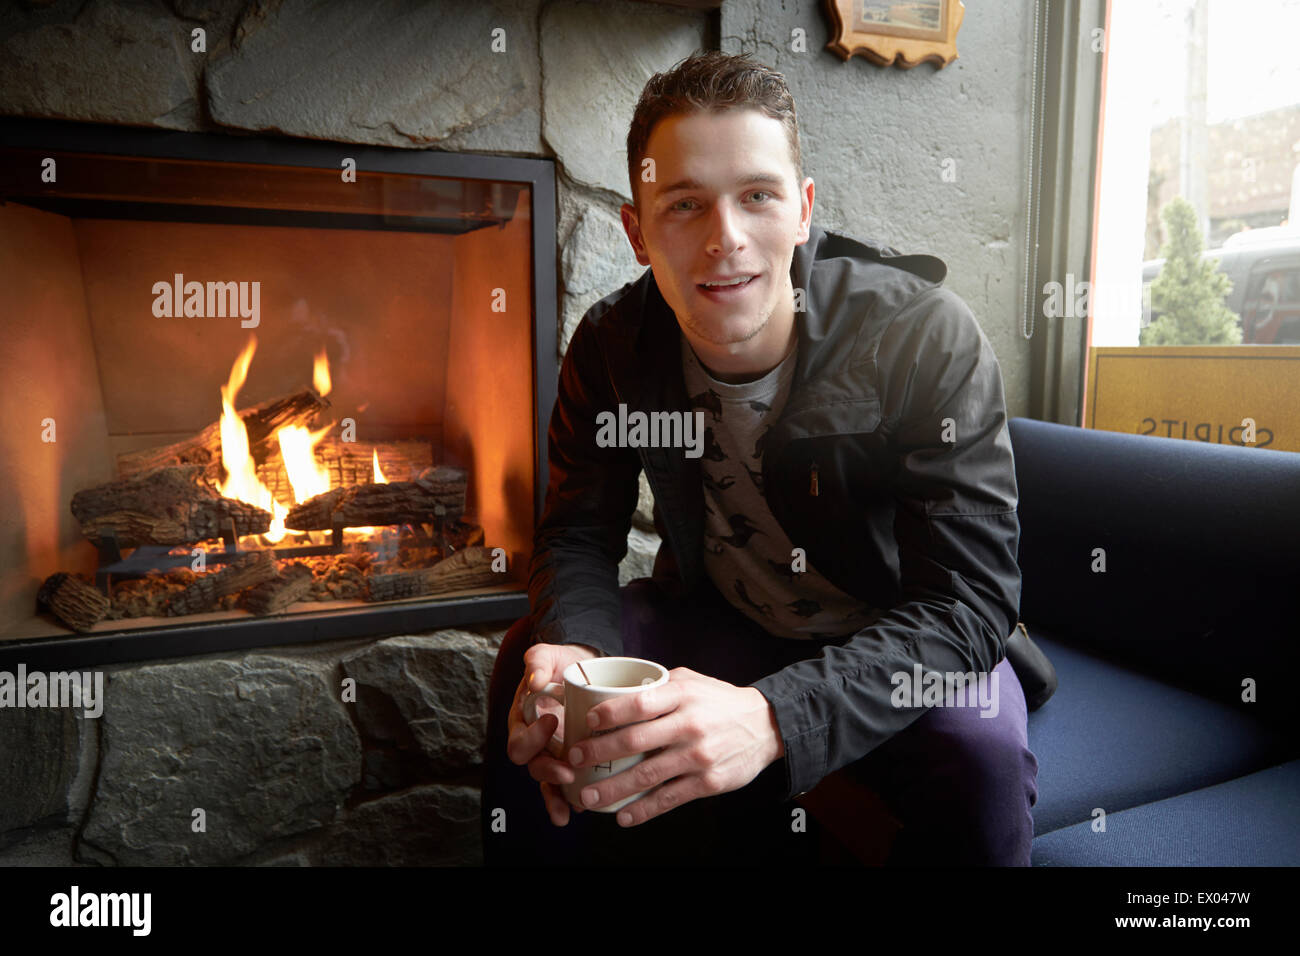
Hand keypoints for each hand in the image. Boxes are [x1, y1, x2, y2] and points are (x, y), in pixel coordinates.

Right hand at [506, 641, 601, 826]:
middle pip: (533, 765)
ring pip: (548, 782)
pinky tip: (583, 808)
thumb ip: (536, 662)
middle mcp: (535, 742)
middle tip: (568, 771)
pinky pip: (566, 785)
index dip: (532, 736)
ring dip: (558, 796)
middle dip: (548, 771)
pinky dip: (571, 799)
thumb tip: (534, 681)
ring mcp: (552, 753)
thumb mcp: (547, 655)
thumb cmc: (561, 662)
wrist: (583, 668)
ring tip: (574, 807)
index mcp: (522, 720)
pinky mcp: (571, 759)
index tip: (552, 720)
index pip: (519, 738)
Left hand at [566, 666, 784, 826]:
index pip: (639, 703)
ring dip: (613, 788)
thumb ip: (657, 686)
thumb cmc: (718, 701)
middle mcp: (689, 725)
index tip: (587, 722)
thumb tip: (614, 689)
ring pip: (648, 775)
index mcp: (682, 696)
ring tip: (588, 797)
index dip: (610, 713)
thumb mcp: (691, 681)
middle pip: (636, 741)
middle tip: (574, 759)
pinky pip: (669, 799)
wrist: (765, 726)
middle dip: (599, 752)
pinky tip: (623, 816)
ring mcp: (698, 756)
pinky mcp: (708, 782)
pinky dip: (643, 810)